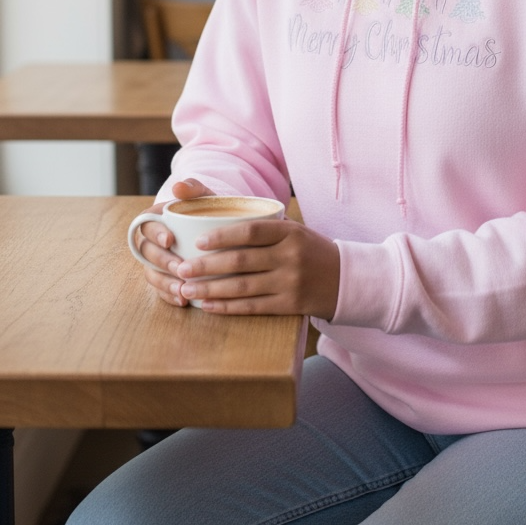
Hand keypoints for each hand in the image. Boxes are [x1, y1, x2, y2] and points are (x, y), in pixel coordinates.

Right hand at [137, 179, 215, 307]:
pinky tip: (183, 301)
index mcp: (155, 218)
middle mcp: (152, 240)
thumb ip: (193, 188)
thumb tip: (179, 186)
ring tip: (182, 290)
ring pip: (151, 273)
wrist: (217, 226)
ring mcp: (157, 261)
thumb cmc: (207, 209)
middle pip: (147, 252)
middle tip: (181, 268)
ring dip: (164, 283)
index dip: (155, 233)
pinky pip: (160, 289)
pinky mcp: (165, 277)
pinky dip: (169, 296)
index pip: (146, 224)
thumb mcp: (203, 195)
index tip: (170, 240)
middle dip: (163, 262)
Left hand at [175, 218, 340, 318]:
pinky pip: (252, 307)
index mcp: (290, 231)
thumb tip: (213, 217)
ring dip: (210, 289)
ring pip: (243, 287)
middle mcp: (291, 256)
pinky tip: (208, 305)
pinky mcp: (291, 306)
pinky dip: (227, 307)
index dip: (222, 236)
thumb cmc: (308, 250)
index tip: (197, 241)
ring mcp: (291, 282)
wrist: (344, 278)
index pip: (251, 231)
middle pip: (241, 261)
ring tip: (186, 288)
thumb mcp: (292, 230)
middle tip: (181, 268)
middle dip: (206, 266)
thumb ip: (260, 225)